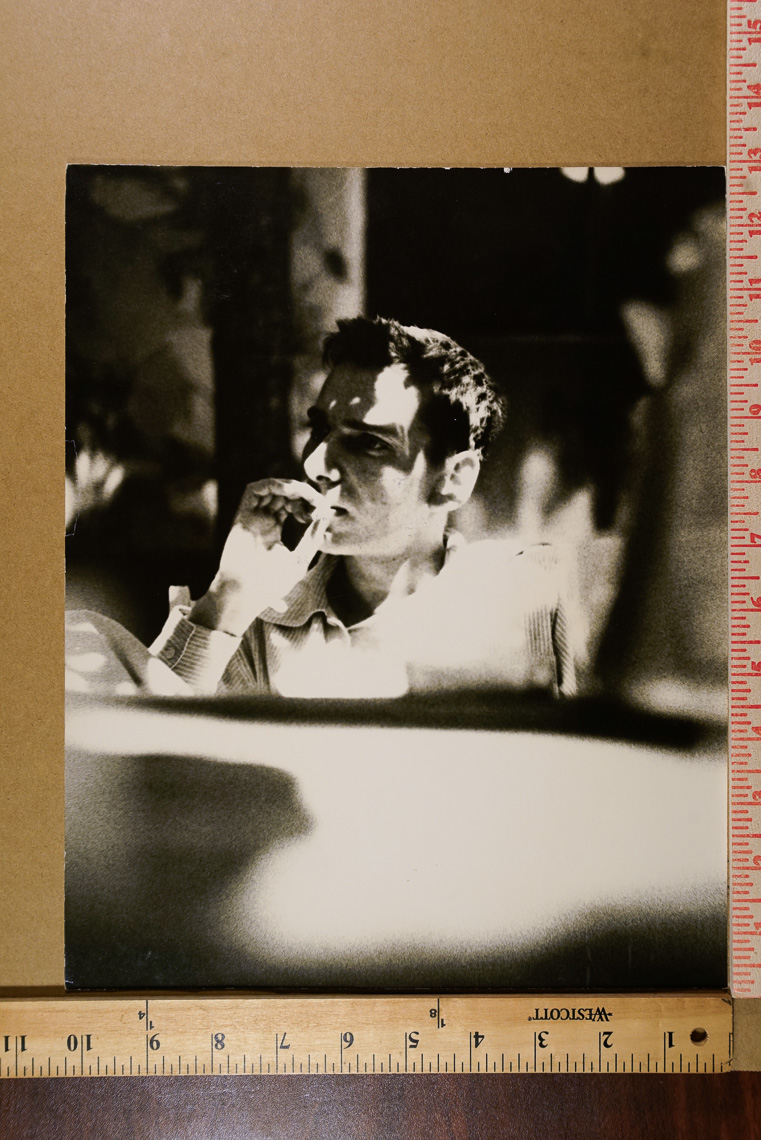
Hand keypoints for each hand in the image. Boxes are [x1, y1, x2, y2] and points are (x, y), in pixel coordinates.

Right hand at [190, 479, 330, 635]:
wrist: (245, 592)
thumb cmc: (270, 584)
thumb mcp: (299, 559)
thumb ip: (312, 538)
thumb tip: (325, 515)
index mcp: (273, 531)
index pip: (291, 506)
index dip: (308, 503)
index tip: (322, 509)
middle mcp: (261, 521)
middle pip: (282, 495)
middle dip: (302, 492)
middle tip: (317, 501)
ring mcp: (252, 518)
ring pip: (270, 489)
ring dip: (289, 486)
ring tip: (304, 494)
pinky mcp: (242, 516)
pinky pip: (253, 490)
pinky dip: (271, 485)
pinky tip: (288, 492)